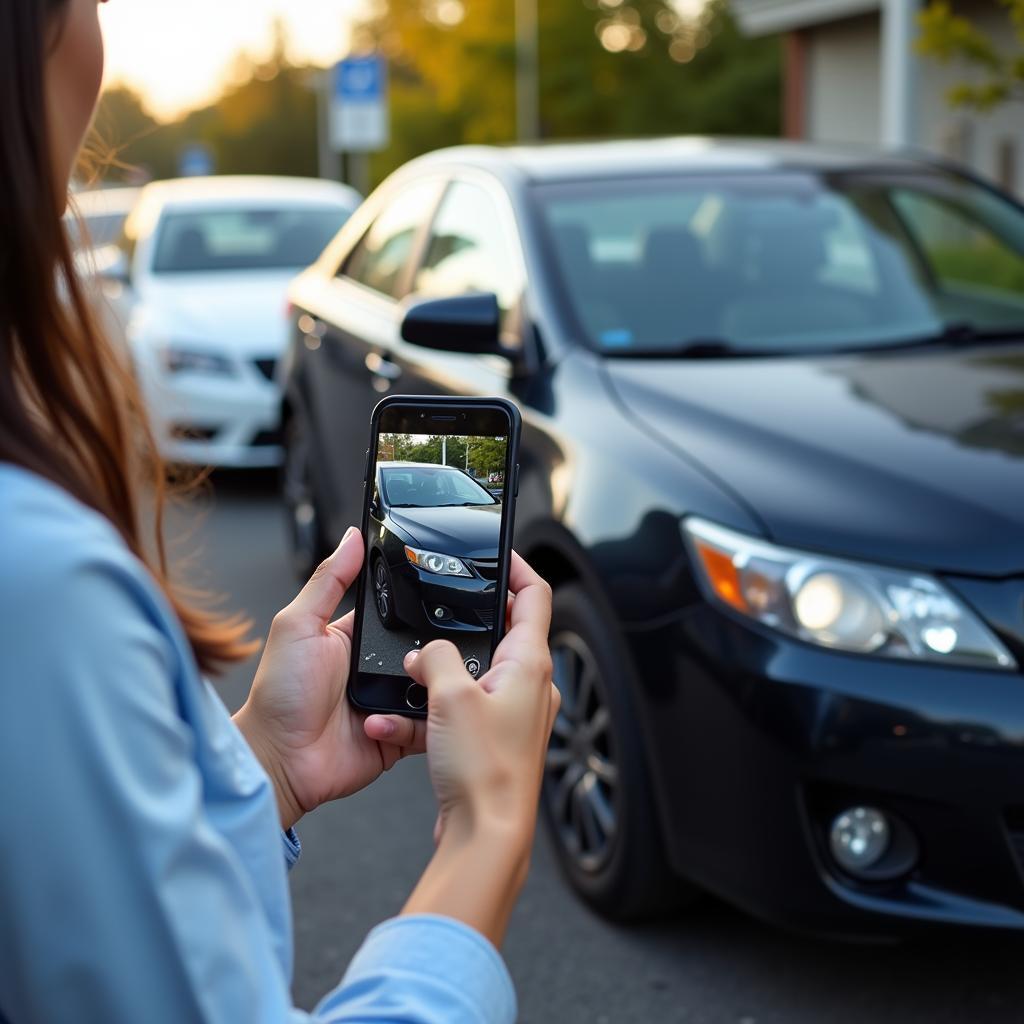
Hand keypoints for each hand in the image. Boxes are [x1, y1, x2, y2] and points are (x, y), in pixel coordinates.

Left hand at [234, 528, 423, 829]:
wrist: (279, 761)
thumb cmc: (278, 697)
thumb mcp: (297, 626)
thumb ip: (328, 580)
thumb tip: (353, 537)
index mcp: (357, 636)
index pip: (401, 610)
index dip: (420, 603)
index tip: (439, 595)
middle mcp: (379, 667)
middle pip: (427, 648)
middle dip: (434, 650)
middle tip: (422, 655)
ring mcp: (391, 701)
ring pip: (435, 685)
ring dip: (428, 687)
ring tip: (405, 690)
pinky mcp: (401, 734)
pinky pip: (429, 725)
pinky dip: (419, 724)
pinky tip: (386, 721)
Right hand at [401, 551, 558, 945]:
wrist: (486, 834)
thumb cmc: (483, 770)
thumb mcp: (450, 696)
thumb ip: (437, 658)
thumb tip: (427, 653)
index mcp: (531, 663)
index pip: (535, 595)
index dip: (516, 566)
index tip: (497, 551)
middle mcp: (528, 686)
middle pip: (501, 633)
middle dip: (461, 625)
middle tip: (436, 617)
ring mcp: (512, 714)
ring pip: (473, 673)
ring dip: (438, 672)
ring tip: (412, 677)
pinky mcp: (492, 739)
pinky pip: (459, 708)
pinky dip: (432, 707)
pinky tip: (403, 720)